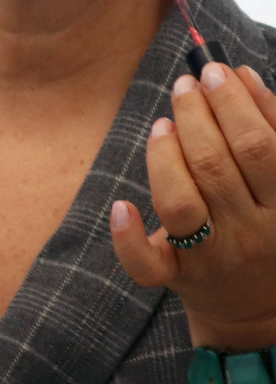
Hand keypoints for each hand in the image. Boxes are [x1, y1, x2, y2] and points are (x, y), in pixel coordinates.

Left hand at [111, 62, 275, 348]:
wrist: (259, 312)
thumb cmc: (269, 227)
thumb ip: (271, 129)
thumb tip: (244, 76)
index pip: (261, 148)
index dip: (234, 105)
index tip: (214, 71)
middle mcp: (251, 234)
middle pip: (216, 167)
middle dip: (196, 115)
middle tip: (184, 84)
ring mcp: (211, 258)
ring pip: (180, 202)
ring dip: (165, 155)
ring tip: (164, 123)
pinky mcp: (175, 278)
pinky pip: (146, 264)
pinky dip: (129, 236)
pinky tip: (123, 206)